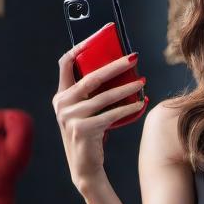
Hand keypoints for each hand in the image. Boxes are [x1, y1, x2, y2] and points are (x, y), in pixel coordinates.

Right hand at [53, 44, 146, 195]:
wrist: (85, 168)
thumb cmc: (91, 134)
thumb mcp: (87, 110)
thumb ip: (93, 92)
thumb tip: (120, 67)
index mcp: (61, 95)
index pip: (65, 63)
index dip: (81, 46)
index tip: (100, 35)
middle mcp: (62, 104)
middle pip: (91, 76)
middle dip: (114, 65)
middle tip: (134, 58)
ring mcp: (70, 117)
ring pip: (105, 96)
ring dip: (127, 88)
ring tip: (142, 82)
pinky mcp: (83, 130)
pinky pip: (111, 114)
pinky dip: (129, 107)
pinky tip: (141, 103)